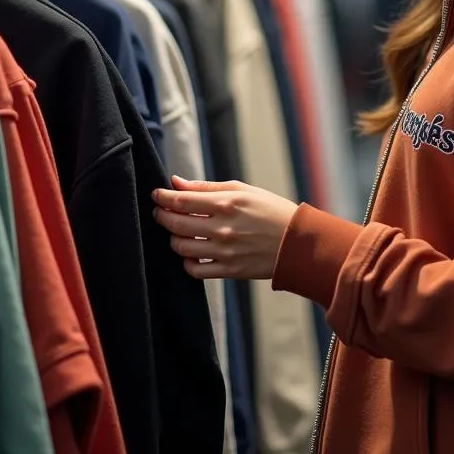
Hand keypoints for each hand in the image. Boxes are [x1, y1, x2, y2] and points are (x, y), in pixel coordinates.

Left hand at [152, 176, 297, 280]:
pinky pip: (195, 270)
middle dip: (162, 216)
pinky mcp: (229, 270)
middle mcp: (222, 228)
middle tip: (160, 211)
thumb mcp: (242, 190)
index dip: (162, 197)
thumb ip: (207, 187)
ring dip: (173, 238)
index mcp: (226, 204)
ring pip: (181, 248)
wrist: (298, 242)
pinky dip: (187, 262)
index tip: (156, 194)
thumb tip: (176, 182)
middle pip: (176, 224)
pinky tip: (191, 253)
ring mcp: (224, 252)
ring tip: (177, 231)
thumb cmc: (270, 210)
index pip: (181, 201)